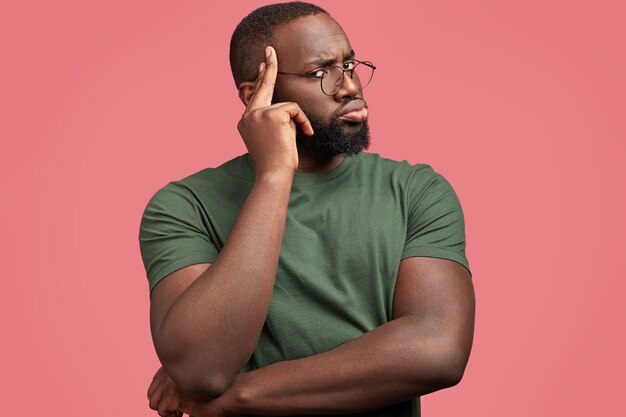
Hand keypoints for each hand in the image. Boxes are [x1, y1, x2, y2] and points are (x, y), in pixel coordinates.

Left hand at [147, 367, 224, 416]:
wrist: (227, 393)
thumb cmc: (217, 386)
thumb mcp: (196, 378)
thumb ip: (184, 379)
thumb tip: (172, 392)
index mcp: (176, 364)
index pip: (156, 379)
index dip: (163, 392)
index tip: (175, 398)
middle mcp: (170, 373)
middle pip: (151, 392)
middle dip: (162, 401)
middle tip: (177, 407)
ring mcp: (171, 385)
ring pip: (154, 403)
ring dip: (166, 409)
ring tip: (179, 412)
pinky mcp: (173, 398)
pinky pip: (162, 412)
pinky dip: (171, 416)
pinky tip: (183, 414)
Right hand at [237, 45, 313, 175]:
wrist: (273, 174)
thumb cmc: (276, 163)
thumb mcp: (273, 138)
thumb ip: (275, 121)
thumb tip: (286, 109)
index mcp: (246, 122)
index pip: (255, 96)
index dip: (260, 79)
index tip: (262, 65)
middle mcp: (247, 115)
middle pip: (262, 87)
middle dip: (268, 67)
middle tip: (270, 50)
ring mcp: (257, 114)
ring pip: (287, 106)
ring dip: (297, 122)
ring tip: (293, 140)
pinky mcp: (270, 114)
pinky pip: (294, 110)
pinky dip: (302, 122)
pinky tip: (303, 134)